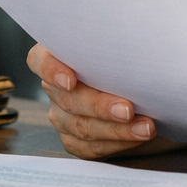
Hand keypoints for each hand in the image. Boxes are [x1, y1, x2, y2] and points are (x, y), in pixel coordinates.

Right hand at [26, 44, 156, 158]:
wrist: (143, 85)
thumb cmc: (132, 57)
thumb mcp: (124, 42)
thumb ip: (119, 40)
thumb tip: (136, 40)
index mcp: (60, 56)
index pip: (40, 60)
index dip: (51, 70)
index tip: (70, 80)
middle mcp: (56, 87)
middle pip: (69, 99)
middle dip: (100, 106)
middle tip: (128, 110)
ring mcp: (63, 115)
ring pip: (82, 127)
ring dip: (117, 129)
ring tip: (145, 127)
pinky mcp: (75, 139)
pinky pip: (91, 147)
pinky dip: (117, 143)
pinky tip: (137, 137)